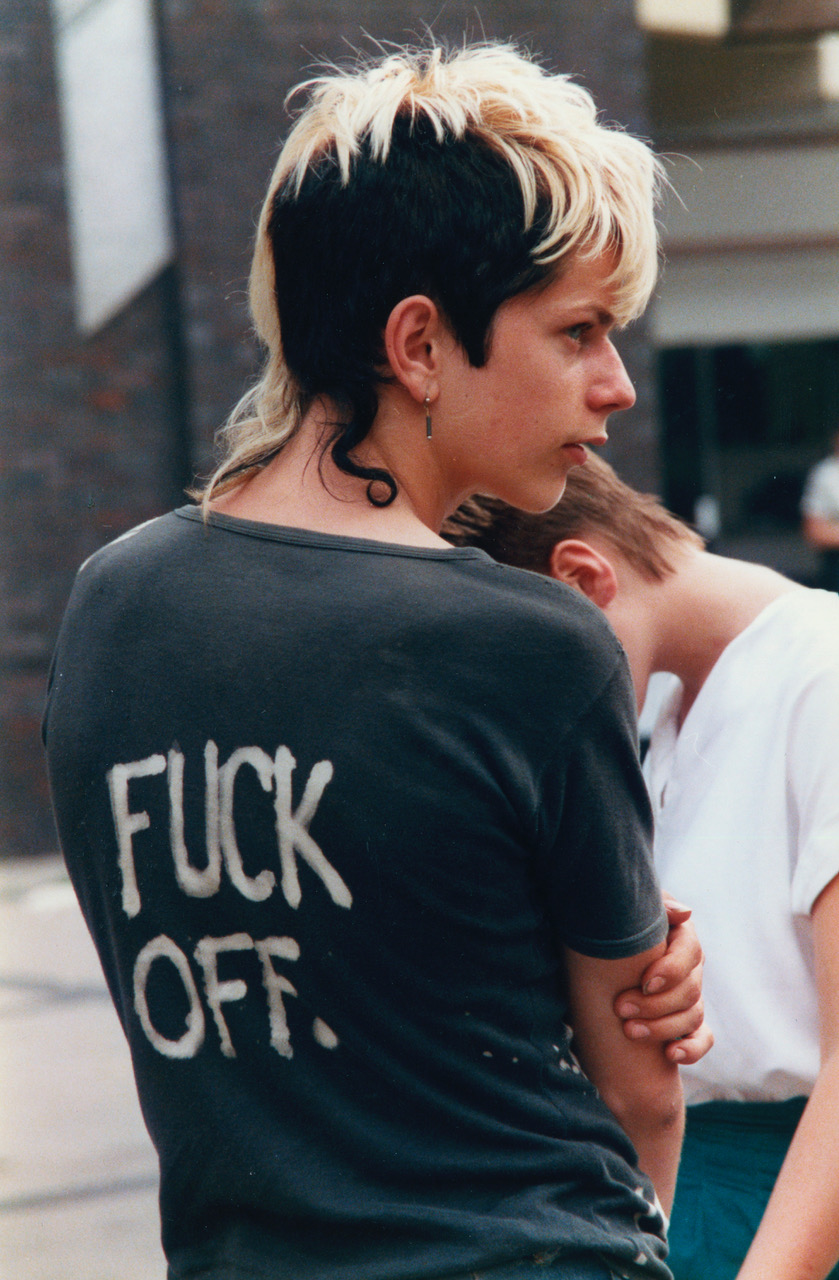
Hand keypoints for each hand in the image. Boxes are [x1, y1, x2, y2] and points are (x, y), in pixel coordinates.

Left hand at [613, 893, 713, 1063]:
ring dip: (663, 1027)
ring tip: (629, 1030)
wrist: (595, 951)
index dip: (672, 970)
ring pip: (693, 1016)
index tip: (644, 981)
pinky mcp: (685, 1022)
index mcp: (680, 937)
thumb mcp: (628, 910)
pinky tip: (670, 1054)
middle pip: (690, 990)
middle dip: (655, 1004)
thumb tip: (683, 913)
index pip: (691, 953)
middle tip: (620, 1008)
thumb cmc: (613, 924)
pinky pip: (702, 1039)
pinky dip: (692, 1049)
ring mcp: (689, 996)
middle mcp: (690, 967)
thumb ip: (655, 906)